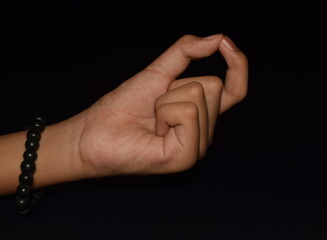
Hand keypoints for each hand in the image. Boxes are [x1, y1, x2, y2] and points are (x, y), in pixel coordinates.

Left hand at [69, 34, 247, 178]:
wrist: (95, 132)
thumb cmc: (124, 106)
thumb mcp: (158, 72)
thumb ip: (186, 52)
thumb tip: (219, 38)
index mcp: (201, 115)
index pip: (235, 90)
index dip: (238, 65)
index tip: (226, 44)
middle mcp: (205, 132)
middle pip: (212, 85)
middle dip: (176, 85)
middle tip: (155, 107)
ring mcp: (198, 147)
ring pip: (199, 94)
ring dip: (166, 100)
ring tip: (152, 120)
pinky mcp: (186, 157)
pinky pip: (187, 112)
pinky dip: (164, 112)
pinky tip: (154, 131)